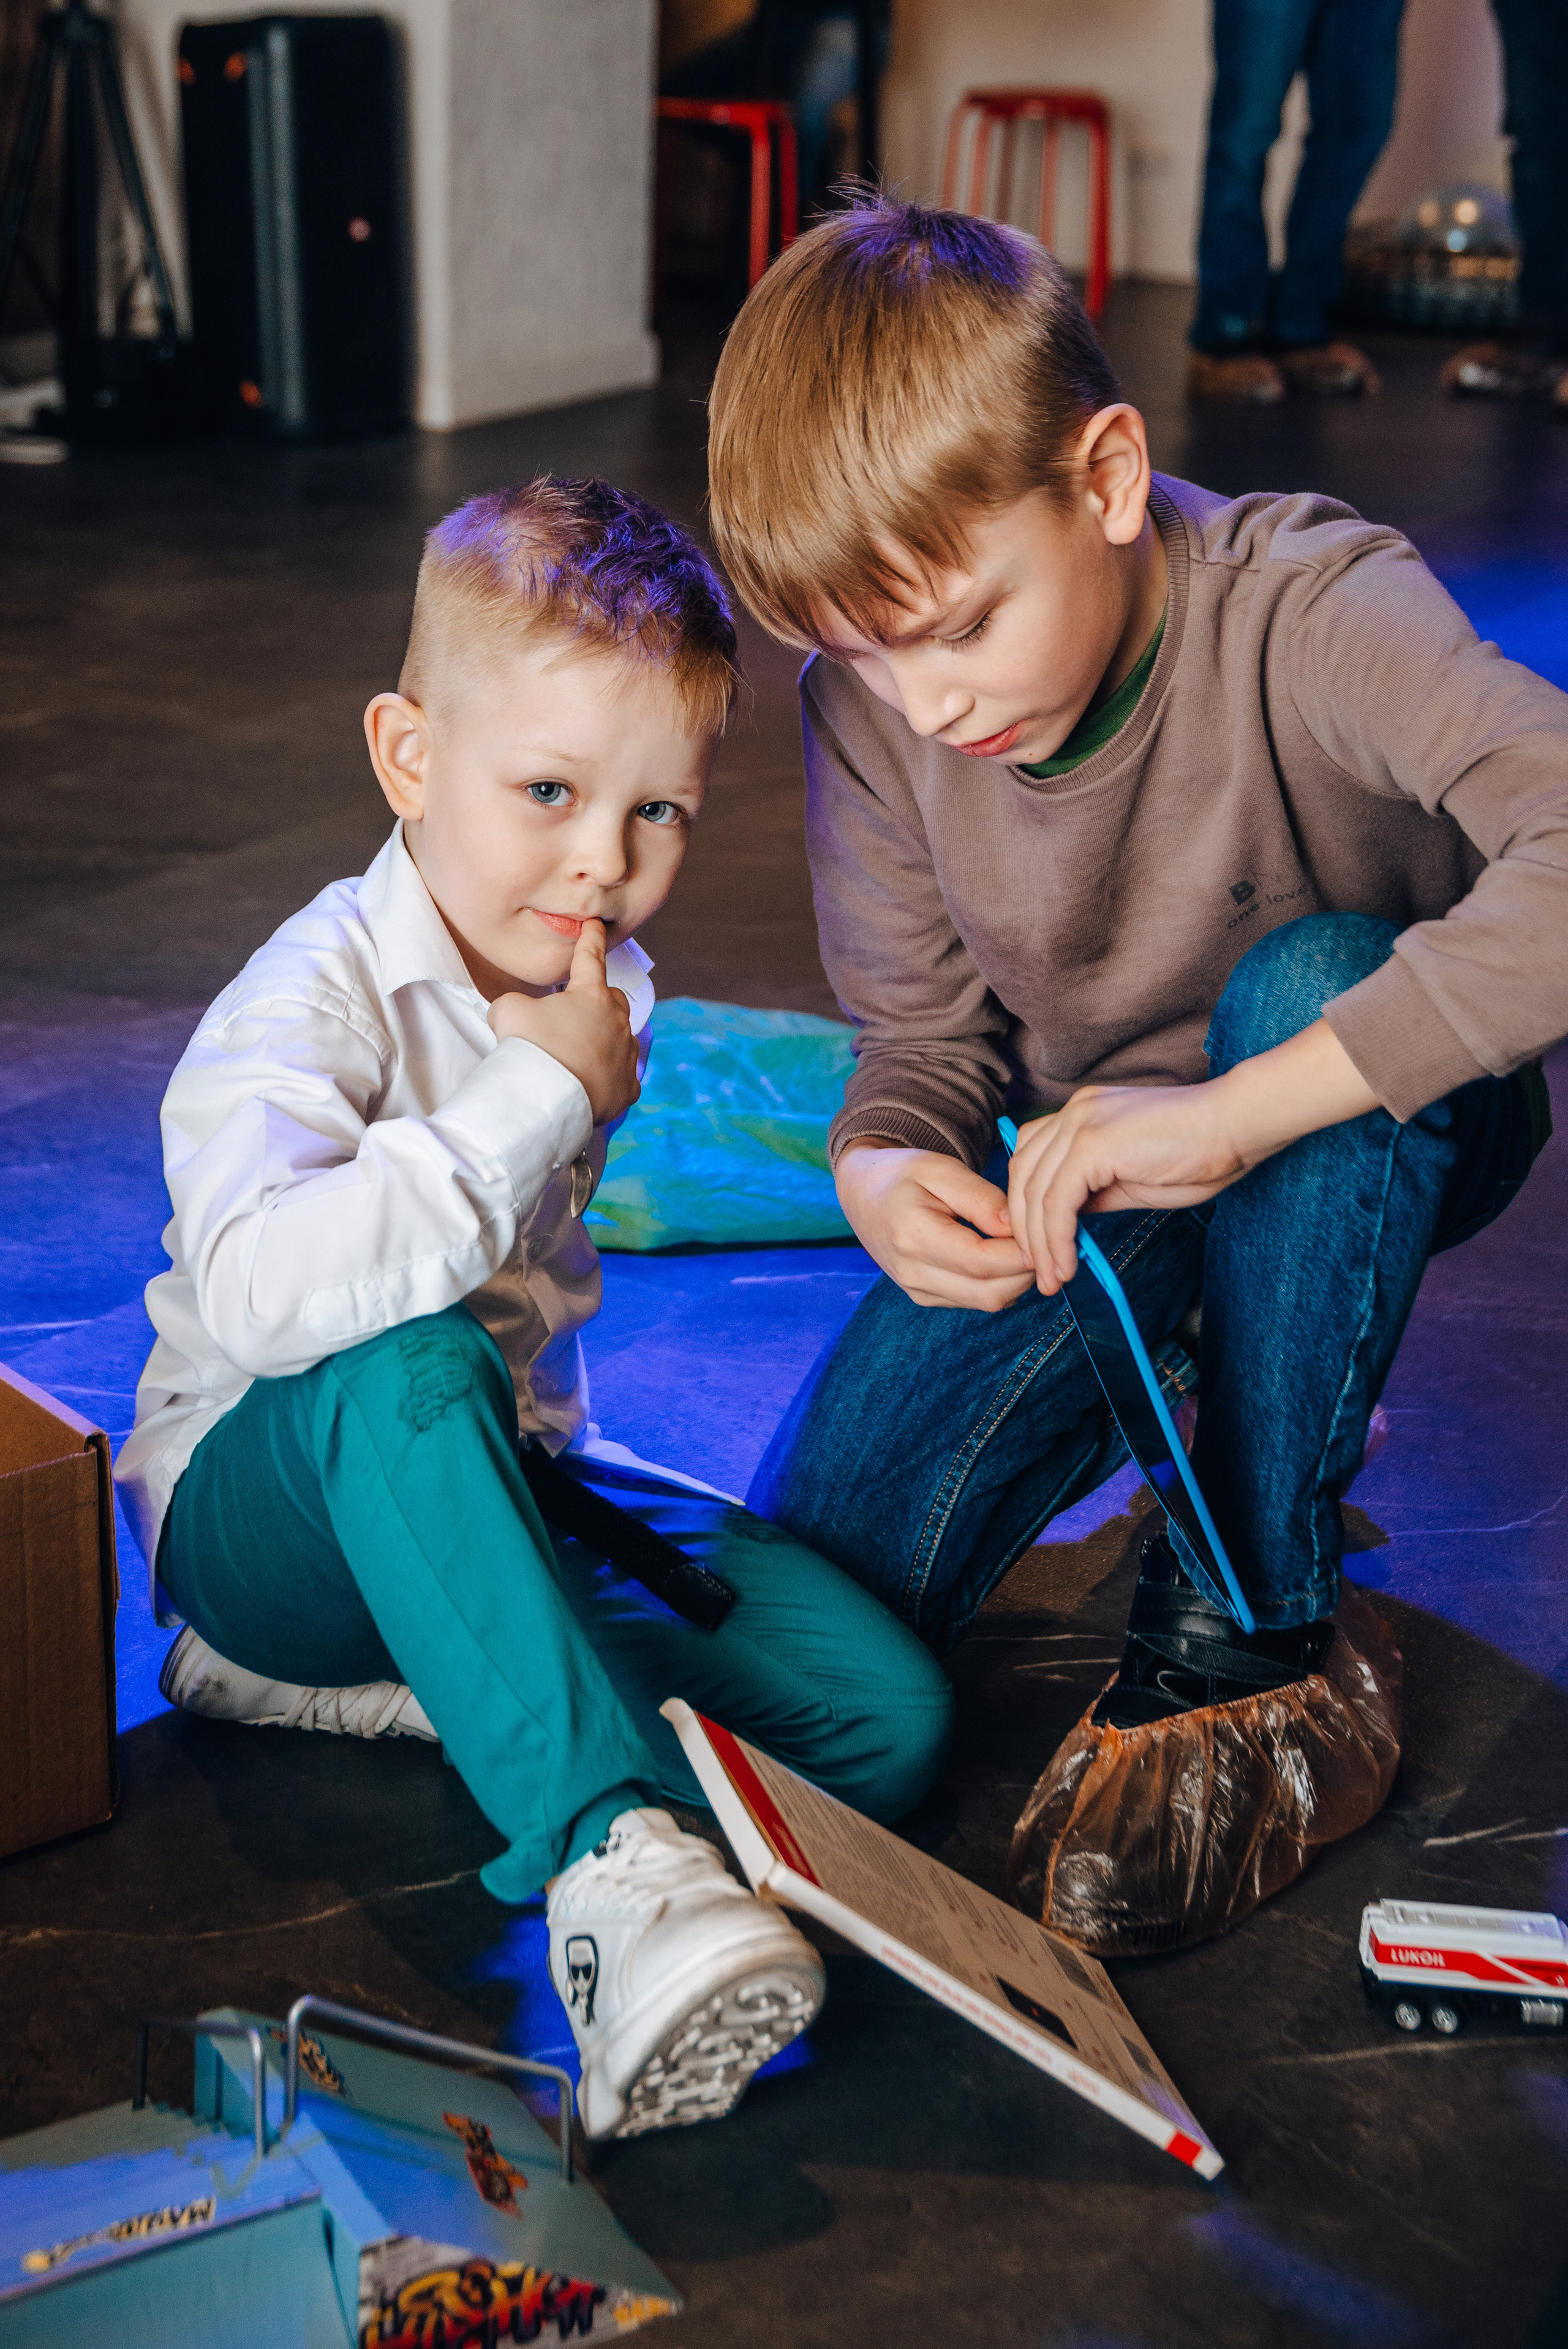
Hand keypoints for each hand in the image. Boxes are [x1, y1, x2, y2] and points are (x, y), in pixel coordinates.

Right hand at [487, 920, 639, 1124]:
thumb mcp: (508, 1010)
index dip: (591, 939)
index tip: (596, 926)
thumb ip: (516, 1002)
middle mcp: (617, 1020)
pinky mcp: (628, 1087)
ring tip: (578, 1052)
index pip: (591, 957)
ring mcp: (626, 1055)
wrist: (546, 1100)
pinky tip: (592, 1081)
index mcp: (591, 994)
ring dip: (604, 1038)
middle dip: (596, 1001)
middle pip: (612, 999)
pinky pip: (623, 1075)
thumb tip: (516, 1013)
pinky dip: (610, 1075)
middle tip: (573, 1014)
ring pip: (622, 1036)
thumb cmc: (529, 1050)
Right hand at [836, 1139, 1032, 1310]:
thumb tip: (1017, 1227)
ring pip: (987, 1302)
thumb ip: (981, 1198)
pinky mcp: (924, 1297)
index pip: (983, 1261)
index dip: (1023, 1252)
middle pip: (990, 1292)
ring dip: (1017, 1280)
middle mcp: (913, 1273)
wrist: (862, 1194)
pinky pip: (975, 1300)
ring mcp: (917, 1290)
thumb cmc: (902, 1174)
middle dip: (1027, 1270)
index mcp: (913, 1237)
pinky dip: (999, 1283)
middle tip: (1043, 1239)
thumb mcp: (940, 1169)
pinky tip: (1003, 1255)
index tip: (1045, 1230)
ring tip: (1025, 1245)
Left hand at [1009, 1016, 1379, 1292]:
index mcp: (1081, 1114)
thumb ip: (1095, 1194)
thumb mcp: (1133, 1180)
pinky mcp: (1091, 1143)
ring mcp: (1080, 1123)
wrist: (1237, 1124)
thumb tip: (1065, 1224)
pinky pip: (1057, 1201)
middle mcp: (1074, 1112)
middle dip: (1024, 1229)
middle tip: (1038, 1273)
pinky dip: (1056, 1239)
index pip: (1031, 1159)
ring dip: (1038, 1243)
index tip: (1037, 1249)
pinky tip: (1066, 1265)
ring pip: (1035, 1192)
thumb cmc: (1199, 1152)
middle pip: (1023, 1174)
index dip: (1026, 1206)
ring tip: (1051, 1280)